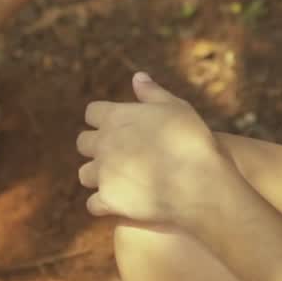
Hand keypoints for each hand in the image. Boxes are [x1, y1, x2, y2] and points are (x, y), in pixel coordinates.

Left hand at [77, 73, 238, 228]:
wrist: (199, 182)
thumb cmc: (192, 140)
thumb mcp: (176, 108)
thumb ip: (152, 93)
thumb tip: (137, 76)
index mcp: (115, 117)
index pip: (92, 112)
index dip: (103, 119)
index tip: (117, 126)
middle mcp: (103, 143)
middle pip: (82, 142)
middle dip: (97, 147)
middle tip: (117, 154)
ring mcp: (103, 173)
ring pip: (84, 174)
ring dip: (97, 176)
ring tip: (117, 180)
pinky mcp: (108, 200)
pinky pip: (93, 204)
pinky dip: (103, 205)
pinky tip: (118, 204)